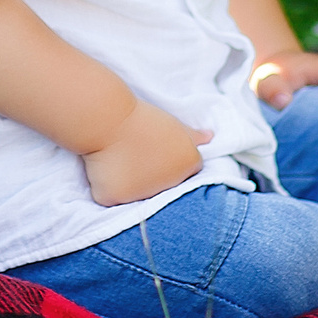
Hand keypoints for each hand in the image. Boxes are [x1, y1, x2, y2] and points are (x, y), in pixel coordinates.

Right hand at [80, 100, 212, 206]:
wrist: (110, 119)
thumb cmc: (141, 118)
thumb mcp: (173, 123)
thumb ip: (193, 135)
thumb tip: (211, 137)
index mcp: (188, 165)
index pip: (184, 172)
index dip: (168, 161)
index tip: (155, 150)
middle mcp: (170, 185)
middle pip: (162, 186)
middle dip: (152, 175)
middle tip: (137, 154)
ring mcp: (143, 195)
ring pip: (137, 194)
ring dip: (131, 183)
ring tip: (120, 159)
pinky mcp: (117, 200)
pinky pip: (113, 198)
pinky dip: (109, 187)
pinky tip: (106, 169)